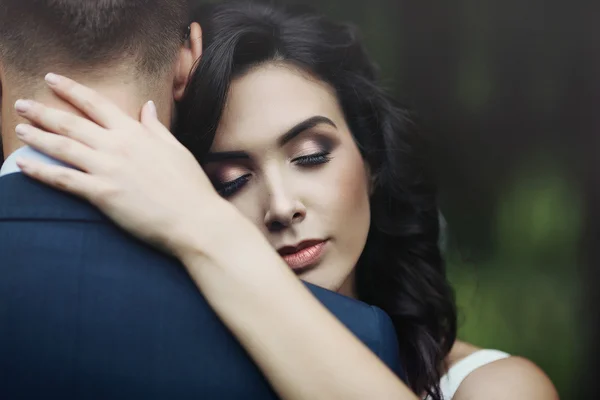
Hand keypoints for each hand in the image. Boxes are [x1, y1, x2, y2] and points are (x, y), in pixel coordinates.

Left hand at [14, 73, 228, 256]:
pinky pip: (64, 179)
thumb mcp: (176, 149)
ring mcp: (108, 169)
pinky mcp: (102, 194)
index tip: (52, 79)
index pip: (96, 103)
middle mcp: (118, 146)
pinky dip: (41, 171)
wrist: (195, 219)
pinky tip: (23, 165)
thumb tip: (146, 107)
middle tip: (21, 104)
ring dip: (37, 137)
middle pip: (71, 123)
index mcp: (136, 132)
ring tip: (19, 129)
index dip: (71, 89)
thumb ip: (155, 127)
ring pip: (63, 147)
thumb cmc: (190, 185)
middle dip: (42, 111)